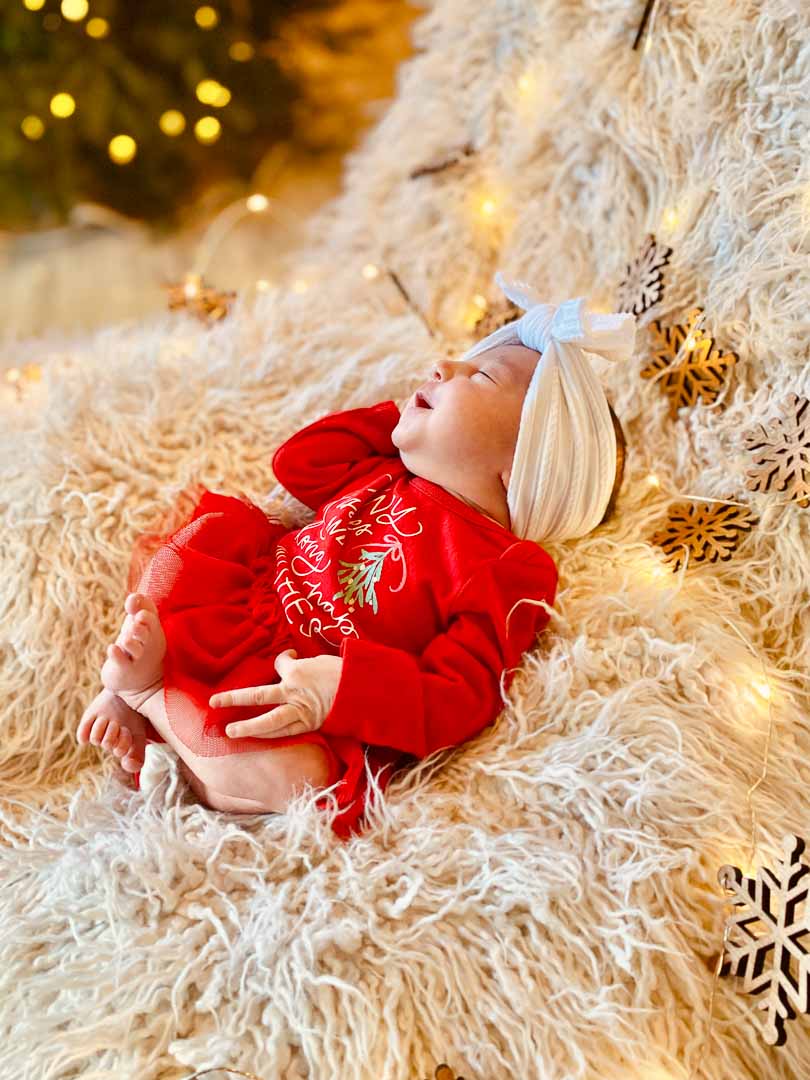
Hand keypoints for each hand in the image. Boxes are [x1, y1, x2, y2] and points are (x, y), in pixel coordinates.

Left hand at [208, 648, 342, 738]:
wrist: (363, 692)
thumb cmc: (346, 671)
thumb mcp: (324, 660)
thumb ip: (307, 664)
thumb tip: (298, 662)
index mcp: (296, 671)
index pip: (280, 664)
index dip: (283, 660)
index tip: (289, 657)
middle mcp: (292, 691)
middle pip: (257, 695)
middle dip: (234, 699)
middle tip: (215, 703)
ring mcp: (299, 710)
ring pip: (268, 721)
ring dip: (248, 727)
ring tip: (231, 732)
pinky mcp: (309, 724)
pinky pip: (287, 731)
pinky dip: (273, 734)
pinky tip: (260, 738)